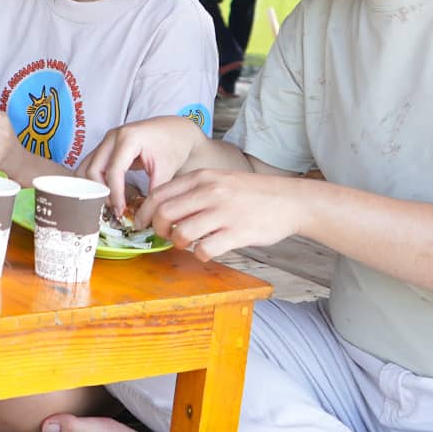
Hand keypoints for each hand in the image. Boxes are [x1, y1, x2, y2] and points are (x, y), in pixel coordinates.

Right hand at [81, 116, 206, 220]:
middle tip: (113, 209)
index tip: (120, 211)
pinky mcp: (105, 146)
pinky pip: (90, 164)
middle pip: (93, 169)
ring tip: (107, 203)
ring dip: (92, 187)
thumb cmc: (173, 145)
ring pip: (86, 167)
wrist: (175, 130)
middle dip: (100, 192)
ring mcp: (106, 140)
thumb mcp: (167, 170)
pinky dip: (93, 181)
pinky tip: (104, 194)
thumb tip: (142, 217)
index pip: (113, 171)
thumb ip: (153, 192)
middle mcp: (112, 137)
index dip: (114, 194)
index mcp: (128, 138)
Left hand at [138, 170, 304, 260]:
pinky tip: (208, 251)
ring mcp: (224, 212)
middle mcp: (210, 192)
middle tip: (165, 236)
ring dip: (179, 244)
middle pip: (164, 214)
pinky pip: (206, 250)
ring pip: (182, 233)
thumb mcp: (219, 179)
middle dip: (158, 230)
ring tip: (187, 244)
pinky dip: (201, 255)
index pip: (158, 194)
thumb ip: (193, 190)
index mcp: (202, 177)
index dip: (145, 212)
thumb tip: (162, 207)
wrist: (290, 200)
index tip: (142, 223)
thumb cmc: (251, 193)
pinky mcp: (237, 232)